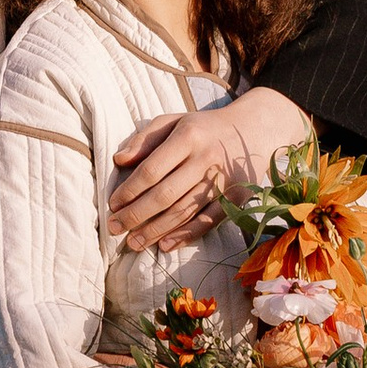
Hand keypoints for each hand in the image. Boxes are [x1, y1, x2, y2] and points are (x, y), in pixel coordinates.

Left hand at [107, 84, 308, 250]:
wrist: (254, 130)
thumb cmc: (203, 128)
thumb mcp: (173, 122)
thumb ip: (144, 139)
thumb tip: (118, 160)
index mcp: (188, 137)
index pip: (152, 169)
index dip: (129, 190)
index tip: (112, 205)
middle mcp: (207, 159)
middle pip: (165, 195)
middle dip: (136, 215)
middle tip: (114, 228)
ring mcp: (223, 181)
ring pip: (184, 212)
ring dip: (156, 231)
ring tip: (134, 244)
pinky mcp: (237, 198)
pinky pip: (208, 221)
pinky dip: (186, 236)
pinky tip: (165, 245)